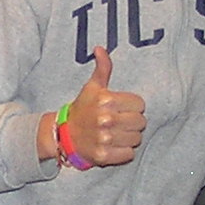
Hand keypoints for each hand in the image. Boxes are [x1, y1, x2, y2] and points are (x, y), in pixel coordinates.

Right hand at [67, 47, 145, 166]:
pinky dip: (124, 152)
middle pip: (141, 122)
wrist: (64, 135)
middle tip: (120, 122)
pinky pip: (129, 154)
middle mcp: (106, 120)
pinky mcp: (104, 156)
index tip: (122, 108)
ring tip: (117, 133)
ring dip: (129, 137)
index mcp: (106, 100)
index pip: (140, 104)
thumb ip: (102, 68)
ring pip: (137, 139)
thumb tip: (100, 48)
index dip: (133, 106)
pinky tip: (114, 145)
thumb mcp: (92, 87)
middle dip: (133, 122)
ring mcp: (105, 139)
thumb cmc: (82, 109)